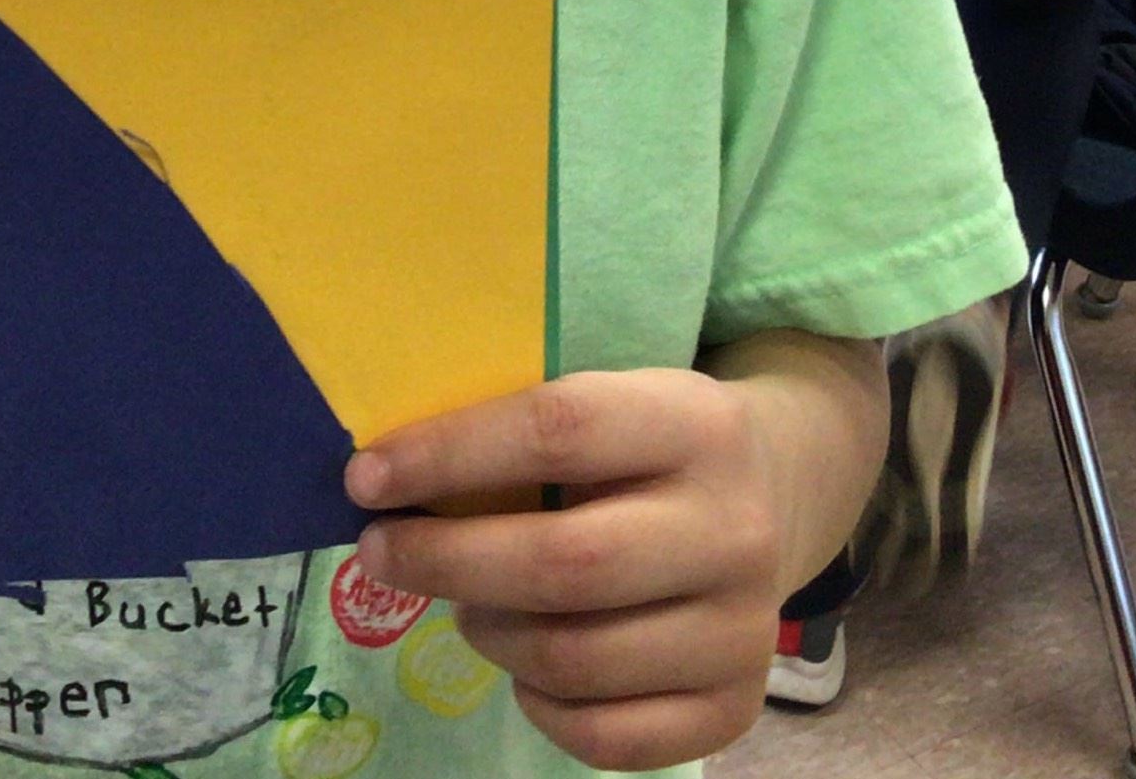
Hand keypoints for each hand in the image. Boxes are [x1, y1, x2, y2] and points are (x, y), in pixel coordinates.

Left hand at [346, 371, 784, 772]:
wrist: (770, 494)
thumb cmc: (641, 440)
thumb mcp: (602, 397)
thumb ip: (512, 427)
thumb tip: (383, 478)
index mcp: (692, 422)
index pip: (557, 430)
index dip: (448, 455)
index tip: (365, 478)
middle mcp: (732, 528)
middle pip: (565, 563)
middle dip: (446, 561)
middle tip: (378, 551)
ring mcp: (744, 628)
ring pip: (576, 659)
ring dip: (488, 632)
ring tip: (462, 603)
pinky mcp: (739, 707)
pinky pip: (610, 737)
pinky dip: (541, 707)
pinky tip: (521, 664)